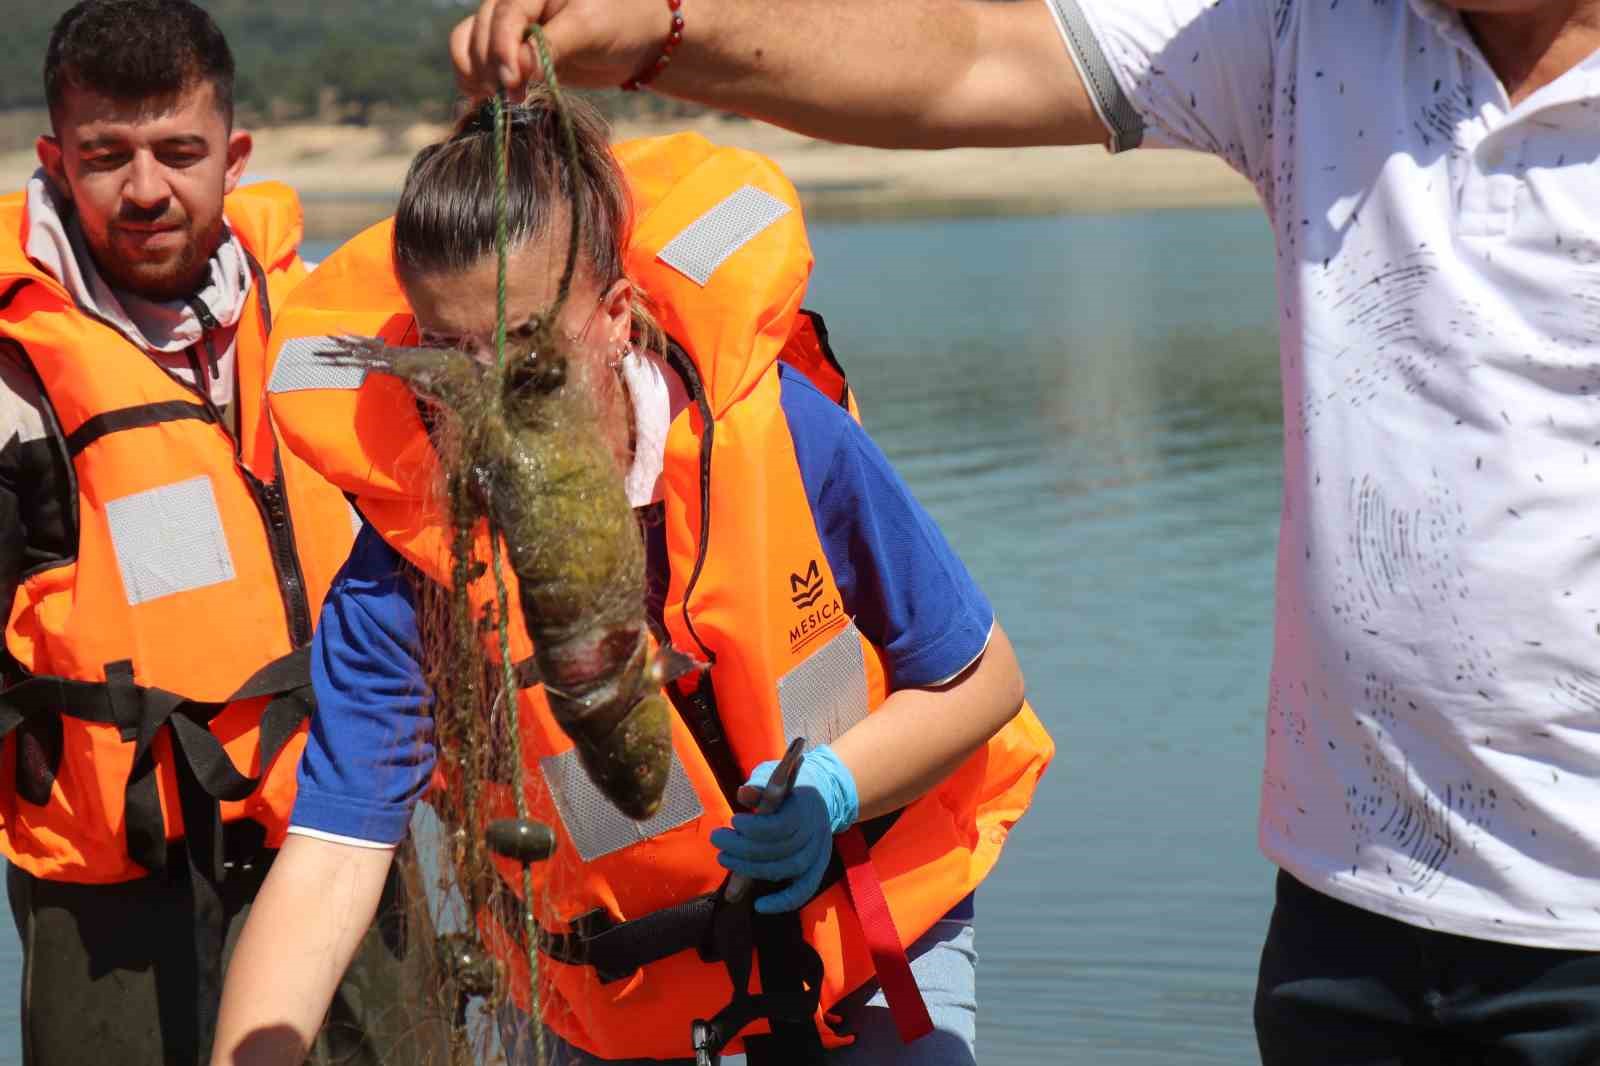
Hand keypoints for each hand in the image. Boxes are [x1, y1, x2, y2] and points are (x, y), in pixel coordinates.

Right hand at [449, 0, 672, 97]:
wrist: (638, 40)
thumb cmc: (621, 23)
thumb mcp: (589, 29)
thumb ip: (550, 47)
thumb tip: (514, 72)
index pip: (505, 14)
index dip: (501, 49)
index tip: (510, 83)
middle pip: (481, 30)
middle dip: (489, 67)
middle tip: (506, 101)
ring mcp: (508, 25)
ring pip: (469, 43)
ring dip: (474, 73)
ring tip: (491, 101)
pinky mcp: (511, 49)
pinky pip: (478, 59)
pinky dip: (475, 79)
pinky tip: (483, 100)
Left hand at [709, 745, 858, 913]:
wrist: (819, 799)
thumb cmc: (789, 790)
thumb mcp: (776, 781)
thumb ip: (760, 788)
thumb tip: (743, 793)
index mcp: (805, 808)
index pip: (780, 826)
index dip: (754, 828)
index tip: (734, 821)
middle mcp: (815, 833)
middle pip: (780, 849)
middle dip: (743, 848)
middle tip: (717, 838)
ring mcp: (818, 853)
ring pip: (787, 869)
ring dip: (752, 870)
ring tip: (724, 858)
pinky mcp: (817, 869)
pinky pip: (803, 891)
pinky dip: (782, 902)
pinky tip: (758, 906)